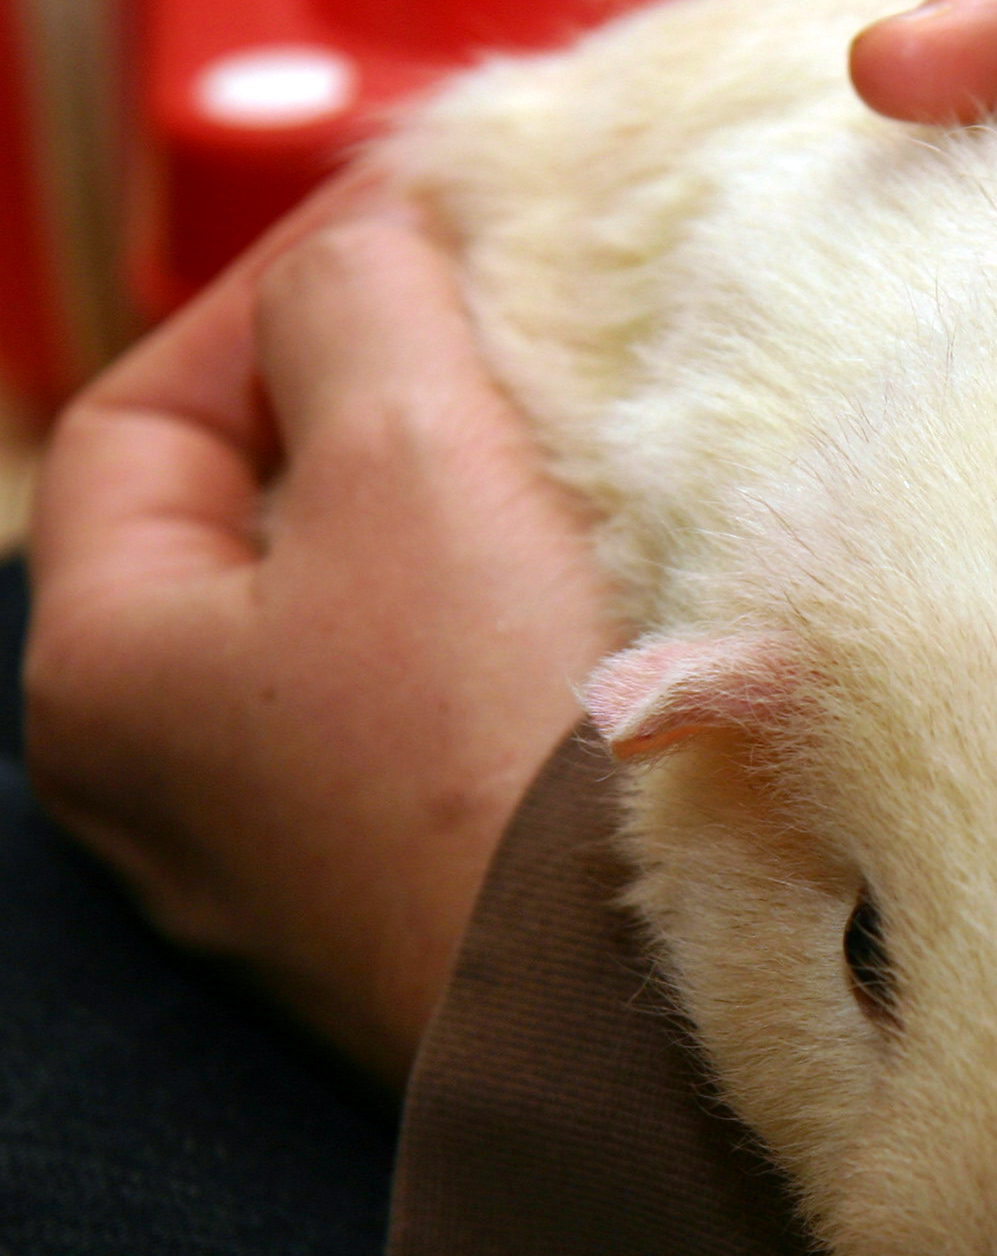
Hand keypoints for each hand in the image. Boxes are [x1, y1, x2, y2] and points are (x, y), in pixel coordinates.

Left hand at [22, 178, 616, 1088]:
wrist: (636, 1022)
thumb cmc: (497, 757)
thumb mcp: (413, 465)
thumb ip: (363, 308)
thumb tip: (369, 236)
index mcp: (101, 672)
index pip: (139, 413)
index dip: (272, 295)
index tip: (418, 233)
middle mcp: (171, 778)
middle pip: (255, 511)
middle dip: (381, 397)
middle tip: (509, 325)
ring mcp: (302, 848)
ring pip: (364, 608)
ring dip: (463, 505)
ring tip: (577, 436)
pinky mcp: (431, 888)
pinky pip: (444, 703)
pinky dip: (509, 616)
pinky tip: (606, 579)